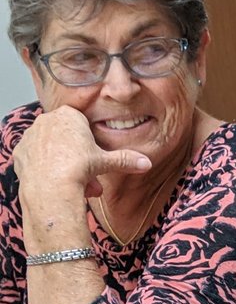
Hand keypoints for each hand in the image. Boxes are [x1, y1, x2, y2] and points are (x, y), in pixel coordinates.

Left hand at [13, 105, 151, 195]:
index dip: (89, 141)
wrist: (51, 187)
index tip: (94, 155)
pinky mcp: (21, 152)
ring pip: (52, 149)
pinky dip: (47, 168)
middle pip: (67, 137)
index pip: (81, 122)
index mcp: (69, 116)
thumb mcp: (107, 162)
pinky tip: (56, 181)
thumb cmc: (78, 169)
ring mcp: (31, 136)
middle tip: (89, 175)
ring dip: (65, 165)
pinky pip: (37, 158)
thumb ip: (126, 159)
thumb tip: (146, 163)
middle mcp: (46, 121)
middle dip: (79, 158)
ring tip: (77, 185)